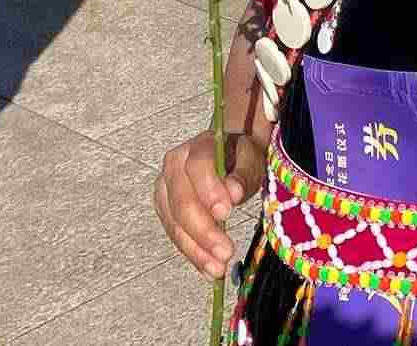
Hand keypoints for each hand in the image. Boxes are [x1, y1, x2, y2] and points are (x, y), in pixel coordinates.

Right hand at [154, 131, 261, 279]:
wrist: (230, 152)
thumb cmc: (242, 154)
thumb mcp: (252, 157)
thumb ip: (243, 173)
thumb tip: (233, 193)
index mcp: (197, 147)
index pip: (198, 167)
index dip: (209, 191)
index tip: (226, 213)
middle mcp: (173, 166)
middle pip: (182, 202)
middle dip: (204, 231)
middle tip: (225, 252)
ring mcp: (165, 189)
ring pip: (175, 224)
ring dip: (197, 251)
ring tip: (218, 269)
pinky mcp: (165, 210)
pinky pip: (176, 235)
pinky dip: (193, 254)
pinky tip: (208, 269)